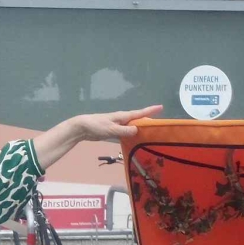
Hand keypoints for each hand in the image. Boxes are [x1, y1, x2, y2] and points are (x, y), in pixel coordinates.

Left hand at [33, 106, 161, 170]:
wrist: (82, 127)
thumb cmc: (96, 126)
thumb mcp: (111, 129)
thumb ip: (123, 131)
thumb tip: (137, 130)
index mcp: (122, 116)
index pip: (139, 113)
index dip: (150, 111)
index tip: (161, 107)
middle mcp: (121, 119)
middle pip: (138, 118)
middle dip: (148, 119)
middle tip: (159, 122)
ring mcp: (117, 124)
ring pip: (132, 125)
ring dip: (141, 126)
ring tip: (151, 130)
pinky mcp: (113, 130)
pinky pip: (126, 131)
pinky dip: (132, 132)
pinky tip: (135, 137)